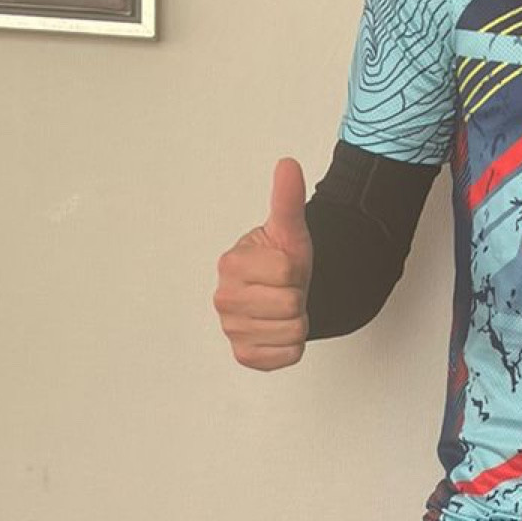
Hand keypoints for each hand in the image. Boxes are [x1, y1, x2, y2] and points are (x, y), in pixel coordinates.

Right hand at [215, 159, 313, 371]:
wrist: (282, 292)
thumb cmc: (282, 260)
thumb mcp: (289, 229)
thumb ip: (287, 198)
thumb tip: (287, 165)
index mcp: (231, 264)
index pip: (287, 272)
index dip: (296, 271)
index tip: (284, 269)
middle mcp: (224, 298)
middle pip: (290, 305)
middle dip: (297, 296)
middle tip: (285, 289)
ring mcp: (232, 329)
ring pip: (292, 331)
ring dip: (297, 321)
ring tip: (283, 307)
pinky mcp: (244, 355)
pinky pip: (286, 355)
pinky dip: (291, 345)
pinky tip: (280, 329)